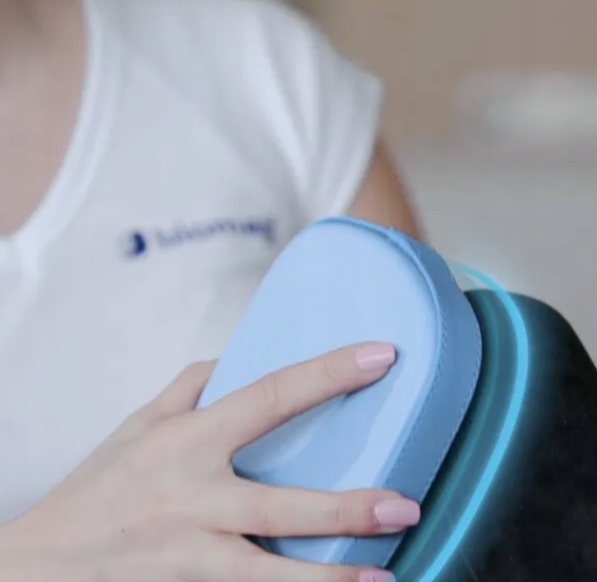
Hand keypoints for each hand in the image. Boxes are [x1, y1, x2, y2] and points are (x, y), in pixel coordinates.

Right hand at [1, 342, 418, 581]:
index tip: (381, 355)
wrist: (40, 567)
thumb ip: (191, 385)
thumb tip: (236, 359)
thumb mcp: (141, 422)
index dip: (329, 372)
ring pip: (272, 572)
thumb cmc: (99, 486)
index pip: (272, 394)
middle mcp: (193, 497)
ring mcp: (192, 554)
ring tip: (388, 580)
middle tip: (405, 505)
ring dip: (333, 579)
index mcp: (187, 439)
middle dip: (349, 507)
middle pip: (283, 503)